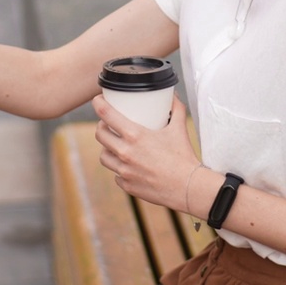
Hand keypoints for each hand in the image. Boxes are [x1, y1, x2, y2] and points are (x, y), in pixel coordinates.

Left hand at [93, 95, 197, 210]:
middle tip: (108, 124)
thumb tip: (172, 96)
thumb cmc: (183, 157)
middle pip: (100, 135)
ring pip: (104, 156)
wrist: (187, 187)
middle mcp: (125, 153)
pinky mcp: (127, 185)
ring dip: (107, 148)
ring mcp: (124, 171)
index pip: (106, 115)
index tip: (98, 100)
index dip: (98, 104)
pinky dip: (120, 169)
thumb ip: (176, 109)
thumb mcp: (180, 128)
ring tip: (115, 145)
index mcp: (135, 135)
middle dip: (101, 127)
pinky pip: (116, 175)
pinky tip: (128, 166)